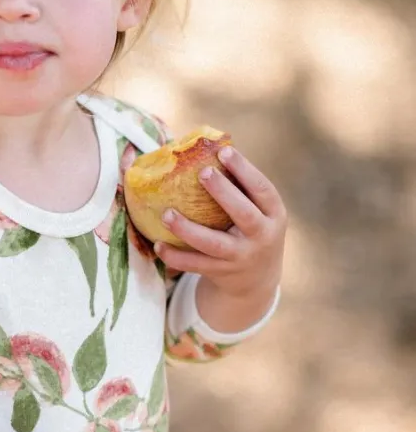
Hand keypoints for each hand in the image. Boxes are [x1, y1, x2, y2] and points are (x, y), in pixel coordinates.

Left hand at [154, 145, 286, 323]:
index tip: (224, 150)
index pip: (262, 189)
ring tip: (167, 214)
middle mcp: (262, 236)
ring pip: (213, 244)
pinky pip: (195, 265)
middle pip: (243, 213)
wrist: (258, 280)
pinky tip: (158, 245)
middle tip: (202, 173)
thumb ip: (240, 189)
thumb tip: (203, 150)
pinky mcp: (222, 273)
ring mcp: (241, 257)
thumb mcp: (259, 212)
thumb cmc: (251, 231)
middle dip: (223, 192)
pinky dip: (175, 256)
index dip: (244, 169)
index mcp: (274, 215)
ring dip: (188, 229)